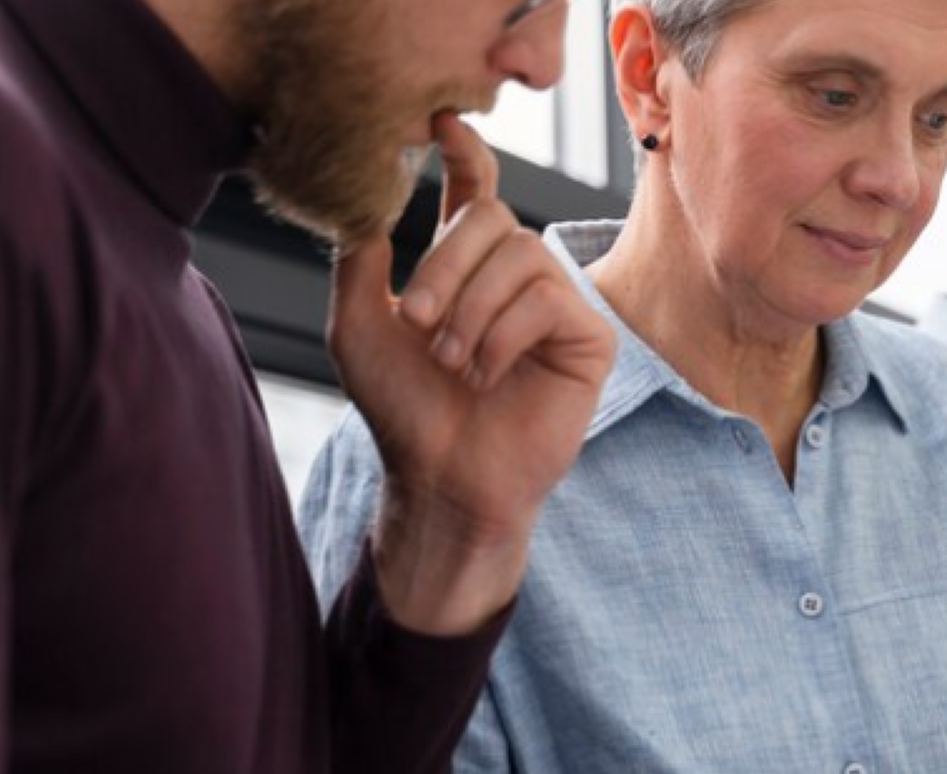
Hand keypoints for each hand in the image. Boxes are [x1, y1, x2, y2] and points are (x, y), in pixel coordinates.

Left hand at [329, 112, 614, 634]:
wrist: (443, 478)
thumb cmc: (403, 410)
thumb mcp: (358, 323)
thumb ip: (360, 254)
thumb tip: (367, 188)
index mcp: (467, 266)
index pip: (476, 190)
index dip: (467, 152)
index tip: (441, 123)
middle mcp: (516, 277)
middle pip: (494, 218)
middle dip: (447, 264)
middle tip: (417, 323)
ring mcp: (557, 303)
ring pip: (522, 256)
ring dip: (473, 310)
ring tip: (453, 363)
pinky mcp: (589, 338)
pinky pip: (548, 300)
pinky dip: (506, 336)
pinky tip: (488, 376)